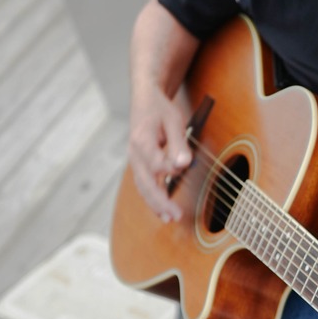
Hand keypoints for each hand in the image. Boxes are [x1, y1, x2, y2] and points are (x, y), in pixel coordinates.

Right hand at [128, 88, 192, 221]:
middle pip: (145, 183)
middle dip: (160, 201)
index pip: (155, 163)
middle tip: (175, 215)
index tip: (183, 169)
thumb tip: (183, 164)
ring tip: (169, 218)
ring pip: (142, 187)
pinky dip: (152, 198)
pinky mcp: (139, 165)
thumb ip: (178, 143)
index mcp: (142, 141)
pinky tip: (162, 209)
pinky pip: (143, 185)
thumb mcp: (173, 120)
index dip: (169, 169)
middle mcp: (134, 154)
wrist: (145, 100)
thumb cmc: (160, 109)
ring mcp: (135, 161)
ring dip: (155, 204)